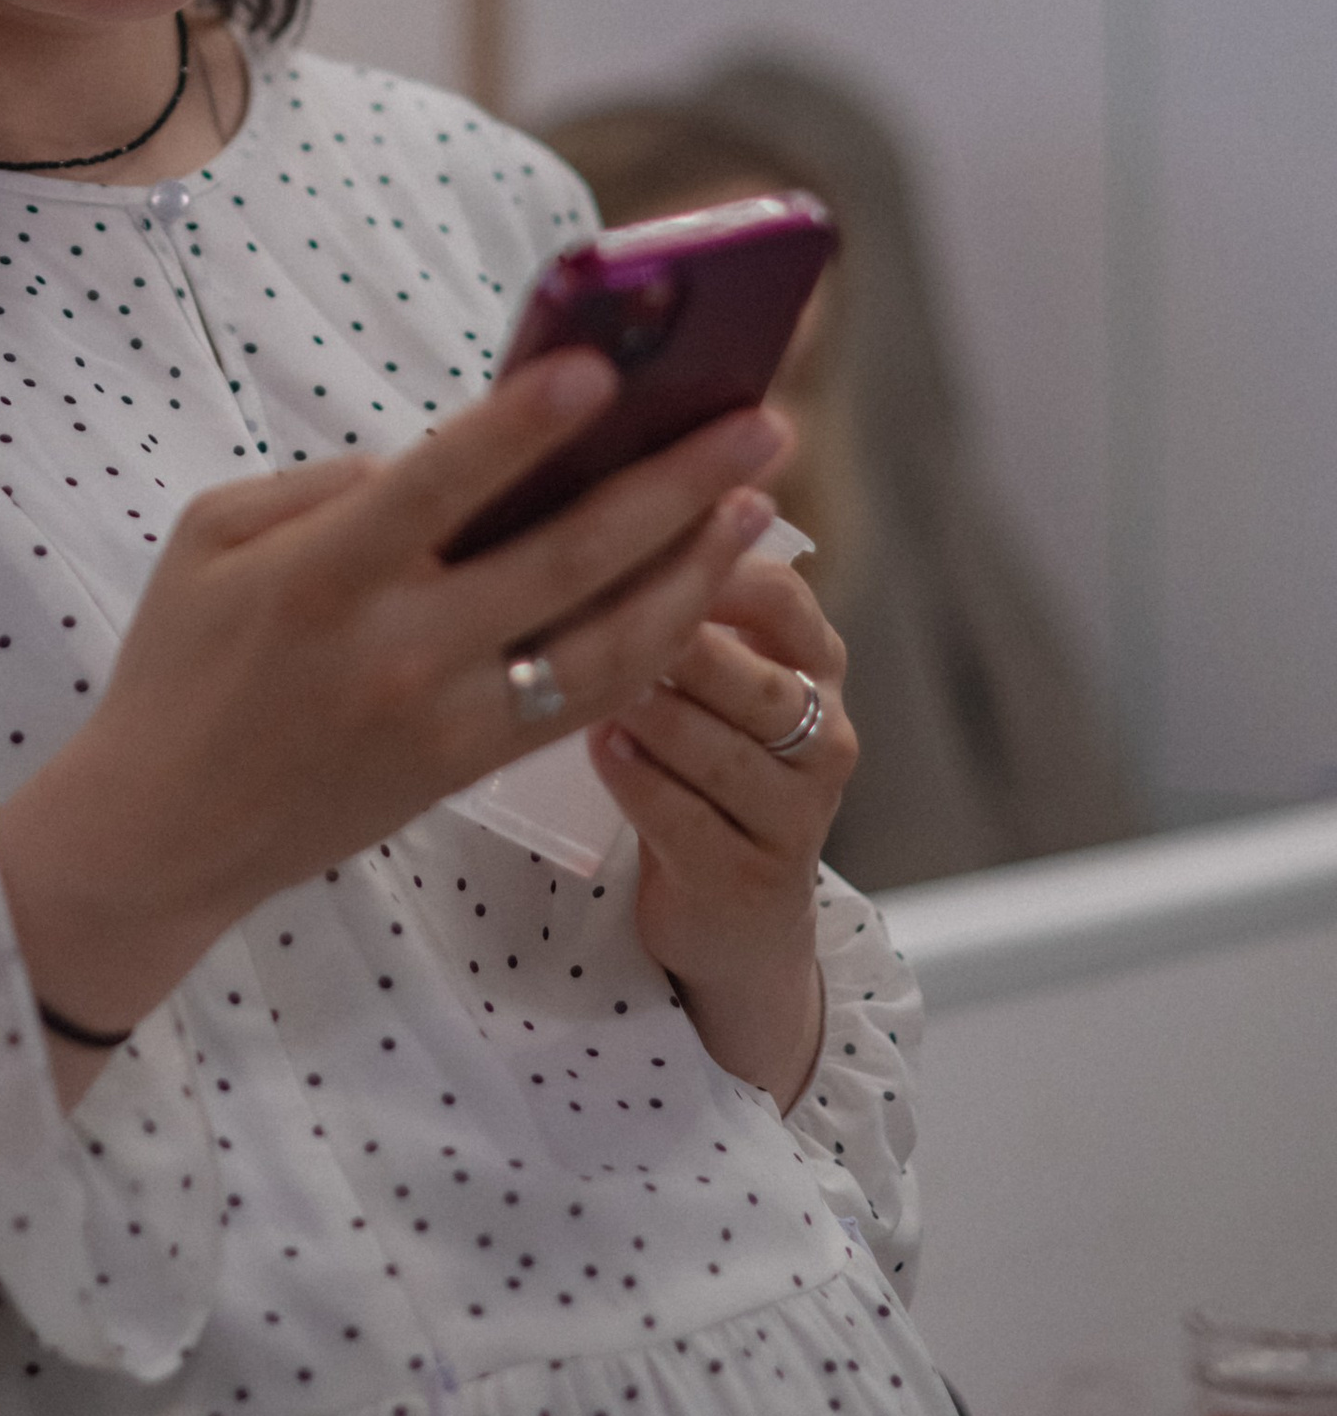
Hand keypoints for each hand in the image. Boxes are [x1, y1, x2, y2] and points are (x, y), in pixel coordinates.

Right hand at [0, 350, 789, 1102]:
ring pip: (604, 642)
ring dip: (694, 570)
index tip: (604, 367)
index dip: (523, 425)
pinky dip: (652, 641)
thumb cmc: (182, 661)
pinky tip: (698, 590)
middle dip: (673, 488)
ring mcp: (445, 717)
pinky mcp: (471, 764)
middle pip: (564, 559)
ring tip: (759, 507)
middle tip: (757, 426)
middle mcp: (397, 650)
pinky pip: (586, 698)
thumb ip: (326, 485)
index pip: (440, 486)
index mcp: (321, 577)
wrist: (165, 829)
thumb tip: (444, 459)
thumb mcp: (210, 537)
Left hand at [585, 552, 855, 1110]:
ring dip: (651, 713)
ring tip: (591, 682)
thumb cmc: (697, 763)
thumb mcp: (708, 682)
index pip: (780, 596)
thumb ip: (681, 604)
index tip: (628, 540)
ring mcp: (796, 814)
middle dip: (679, 646)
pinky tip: (599, 748)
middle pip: (752, 678)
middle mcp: (824, 735)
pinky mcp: (750, 881)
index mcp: (815, 666)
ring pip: (721, 751)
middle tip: (598, 612)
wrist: (730, 914)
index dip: (708, 564)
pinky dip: (638, 780)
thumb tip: (598, 501)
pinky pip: (688, 821)